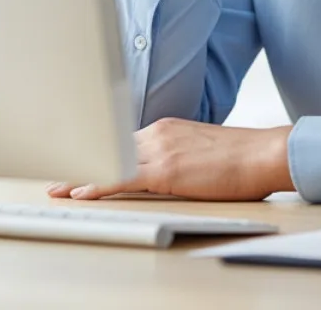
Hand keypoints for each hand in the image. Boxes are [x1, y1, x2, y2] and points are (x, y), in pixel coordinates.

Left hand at [46, 120, 293, 201]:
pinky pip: (122, 178)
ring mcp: (159, 150)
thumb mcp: (201, 149)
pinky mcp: (166, 170)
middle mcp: (157, 133)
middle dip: (81, 161)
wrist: (265, 152)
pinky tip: (82, 193)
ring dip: (81, 175)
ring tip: (58, 187)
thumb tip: (167, 168)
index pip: (122, 140)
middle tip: (55, 174)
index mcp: (165, 127)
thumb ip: (177, 153)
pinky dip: (98, 185)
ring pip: (109, 161)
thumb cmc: (242, 157)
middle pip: (108, 148)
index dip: (98, 150)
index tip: (78, 157)